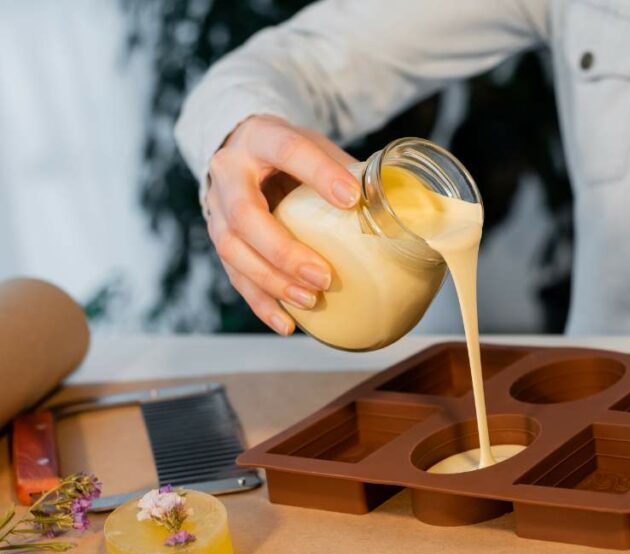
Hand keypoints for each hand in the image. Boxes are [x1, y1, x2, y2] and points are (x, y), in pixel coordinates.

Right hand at [205, 114, 360, 333]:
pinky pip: (235, 276)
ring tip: (311, 300)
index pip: (287, 151)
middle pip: (245, 216)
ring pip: (233, 251)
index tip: (352, 198)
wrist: (243, 148)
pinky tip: (287, 324)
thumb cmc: (290, 153)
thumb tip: (396, 204)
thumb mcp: (318, 145)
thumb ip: (349, 170)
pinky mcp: (220, 239)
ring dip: (273, 282)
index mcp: (260, 137)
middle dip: (284, 251)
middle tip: (324, 276)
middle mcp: (228, 173)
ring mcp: (217, 208)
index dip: (319, 175)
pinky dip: (262, 304)